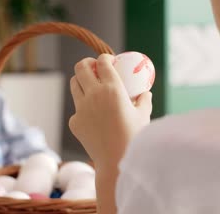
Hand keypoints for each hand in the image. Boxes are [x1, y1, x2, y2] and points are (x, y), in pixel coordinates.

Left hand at [69, 54, 152, 168]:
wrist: (116, 161)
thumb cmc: (134, 137)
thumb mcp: (144, 115)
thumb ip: (144, 100)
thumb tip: (145, 93)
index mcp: (112, 88)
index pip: (102, 62)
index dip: (105, 58)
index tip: (109, 61)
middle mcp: (93, 94)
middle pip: (81, 67)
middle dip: (87, 63)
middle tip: (94, 67)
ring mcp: (81, 108)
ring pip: (74, 84)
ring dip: (81, 81)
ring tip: (90, 86)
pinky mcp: (74, 121)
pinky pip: (77, 108)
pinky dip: (84, 107)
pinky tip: (94, 116)